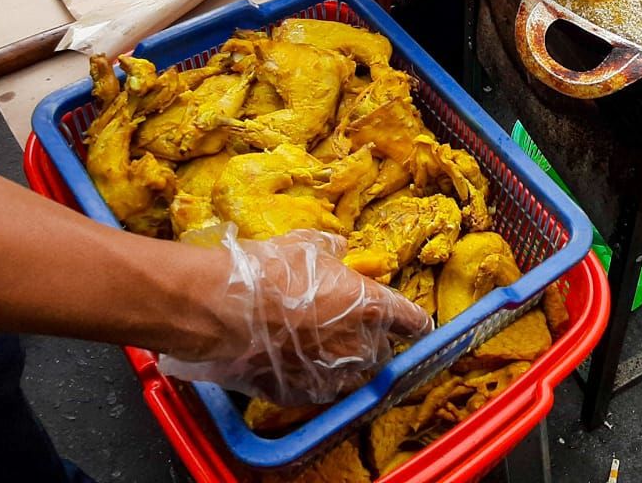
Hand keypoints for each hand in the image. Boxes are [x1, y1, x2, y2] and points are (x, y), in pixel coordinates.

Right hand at [159, 224, 433, 404]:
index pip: (412, 321)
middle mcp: (359, 345)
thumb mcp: (305, 246)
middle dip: (373, 341)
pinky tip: (298, 365)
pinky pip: (320, 390)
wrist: (223, 310)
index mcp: (370, 306)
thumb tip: (339, 246)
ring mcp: (332, 375)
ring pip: (355, 376)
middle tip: (352, 328)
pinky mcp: (302, 394)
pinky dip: (316, 379)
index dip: (415, 322)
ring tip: (325, 349)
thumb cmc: (270, 271)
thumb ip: (330, 249)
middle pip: (382, 351)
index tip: (418, 324)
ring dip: (348, 365)